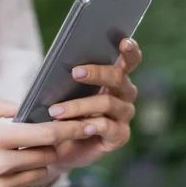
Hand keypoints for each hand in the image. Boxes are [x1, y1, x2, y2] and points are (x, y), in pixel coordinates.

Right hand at [0, 99, 96, 186]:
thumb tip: (24, 106)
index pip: (43, 133)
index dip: (67, 128)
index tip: (83, 124)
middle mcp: (0, 164)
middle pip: (46, 155)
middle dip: (51, 146)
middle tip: (47, 138)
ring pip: (39, 175)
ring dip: (38, 164)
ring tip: (22, 155)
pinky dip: (24, 181)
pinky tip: (8, 172)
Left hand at [47, 38, 141, 171]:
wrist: (60, 144)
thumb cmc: (64, 109)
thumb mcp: (65, 89)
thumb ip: (72, 76)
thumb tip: (64, 60)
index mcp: (115, 76)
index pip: (129, 60)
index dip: (130, 50)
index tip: (125, 42)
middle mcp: (124, 93)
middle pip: (118, 77)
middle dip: (97, 72)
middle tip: (75, 72)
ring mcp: (124, 115)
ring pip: (107, 103)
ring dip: (79, 105)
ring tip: (55, 111)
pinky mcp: (120, 135)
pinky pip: (106, 126)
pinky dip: (89, 125)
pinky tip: (77, 127)